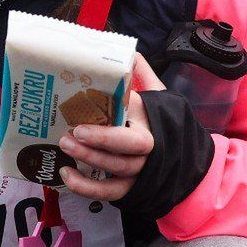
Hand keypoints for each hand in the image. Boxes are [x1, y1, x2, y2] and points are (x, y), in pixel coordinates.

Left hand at [57, 54, 165, 201]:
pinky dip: (86, 188)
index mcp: (151, 119)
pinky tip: (66, 174)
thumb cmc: (160, 124)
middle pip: (129, 144)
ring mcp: (139, 170)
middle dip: (103, 138)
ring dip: (89, 158)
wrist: (182, 162)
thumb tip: (130, 53)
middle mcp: (149, 146)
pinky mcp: (128, 188)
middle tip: (75, 131)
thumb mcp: (157, 98)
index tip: (94, 98)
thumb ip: (143, 76)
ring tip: (65, 145)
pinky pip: (108, 193)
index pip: (137, 110)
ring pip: (117, 167)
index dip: (119, 105)